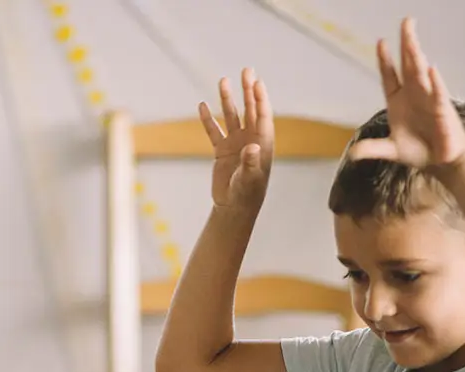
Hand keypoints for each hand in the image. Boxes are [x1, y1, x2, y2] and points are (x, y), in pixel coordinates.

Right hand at [199, 68, 273, 211]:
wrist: (234, 208)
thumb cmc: (246, 195)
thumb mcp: (249, 179)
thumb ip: (251, 162)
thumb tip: (252, 147)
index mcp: (262, 143)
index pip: (263, 115)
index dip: (260, 98)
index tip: (256, 82)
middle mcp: (250, 139)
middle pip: (250, 109)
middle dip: (248, 90)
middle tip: (247, 70)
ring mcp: (236, 144)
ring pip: (231, 117)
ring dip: (227, 100)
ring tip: (223, 81)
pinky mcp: (222, 151)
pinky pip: (214, 131)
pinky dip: (208, 120)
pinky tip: (202, 106)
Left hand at [350, 18, 464, 168]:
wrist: (442, 161)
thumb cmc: (419, 150)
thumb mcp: (391, 149)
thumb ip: (373, 148)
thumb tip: (352, 153)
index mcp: (399, 101)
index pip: (390, 76)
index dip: (385, 60)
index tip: (381, 42)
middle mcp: (414, 95)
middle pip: (409, 65)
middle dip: (407, 44)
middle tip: (406, 22)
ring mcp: (429, 100)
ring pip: (422, 73)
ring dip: (417, 55)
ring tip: (412, 38)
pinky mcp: (442, 111)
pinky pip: (438, 94)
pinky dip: (435, 83)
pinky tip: (431, 69)